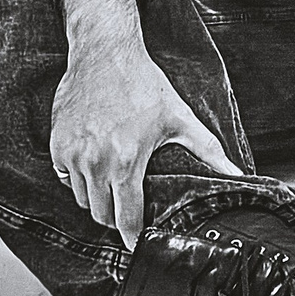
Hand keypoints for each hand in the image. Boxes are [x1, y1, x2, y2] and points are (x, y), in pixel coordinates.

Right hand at [52, 0, 240, 242]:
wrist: (104, 52)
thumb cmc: (144, 84)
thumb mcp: (180, 117)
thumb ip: (208, 150)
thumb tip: (238, 173)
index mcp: (126, 162)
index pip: (126, 219)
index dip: (133, 235)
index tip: (137, 243)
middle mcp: (96, 162)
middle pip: (101, 215)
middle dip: (115, 218)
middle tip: (127, 208)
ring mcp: (72, 154)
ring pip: (82, 198)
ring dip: (97, 197)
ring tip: (113, 183)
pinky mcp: (57, 144)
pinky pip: (65, 177)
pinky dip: (78, 178)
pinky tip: (94, 164)